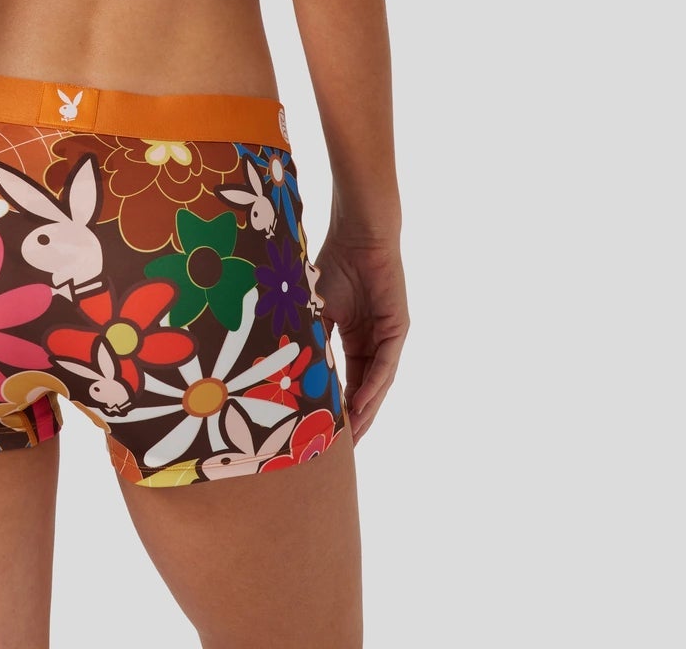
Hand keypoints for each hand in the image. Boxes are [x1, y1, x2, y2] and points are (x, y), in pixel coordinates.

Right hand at [312, 233, 408, 445]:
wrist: (357, 236)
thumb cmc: (334, 265)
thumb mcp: (316, 310)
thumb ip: (311, 338)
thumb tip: (287, 369)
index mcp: (355, 338)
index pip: (348, 381)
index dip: (338, 406)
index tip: (325, 431)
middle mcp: (374, 342)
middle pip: (365, 389)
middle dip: (355, 419)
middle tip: (342, 449)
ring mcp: (388, 336)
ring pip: (378, 382)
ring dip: (366, 409)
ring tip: (353, 435)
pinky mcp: (398, 328)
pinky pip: (386, 364)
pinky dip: (374, 385)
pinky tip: (361, 404)